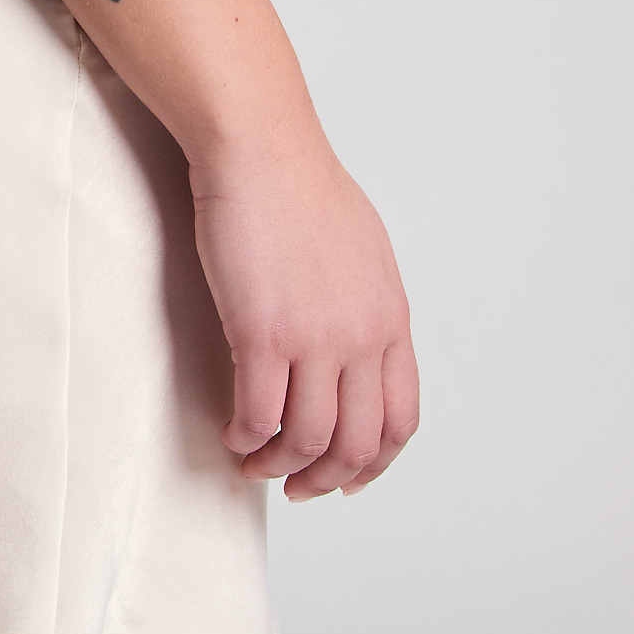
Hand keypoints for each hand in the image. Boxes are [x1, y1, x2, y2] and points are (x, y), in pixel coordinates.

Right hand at [191, 125, 418, 499]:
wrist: (261, 147)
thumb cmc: (299, 184)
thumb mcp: (363, 249)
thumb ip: (366, 303)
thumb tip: (354, 343)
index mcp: (391, 317)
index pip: (401, 419)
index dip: (374, 462)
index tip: (347, 476)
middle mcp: (363, 337)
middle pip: (359, 443)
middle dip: (326, 479)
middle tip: (296, 486)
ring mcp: (316, 339)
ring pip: (308, 440)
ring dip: (279, 466)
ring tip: (253, 463)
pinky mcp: (265, 334)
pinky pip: (259, 415)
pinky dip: (246, 439)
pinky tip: (232, 434)